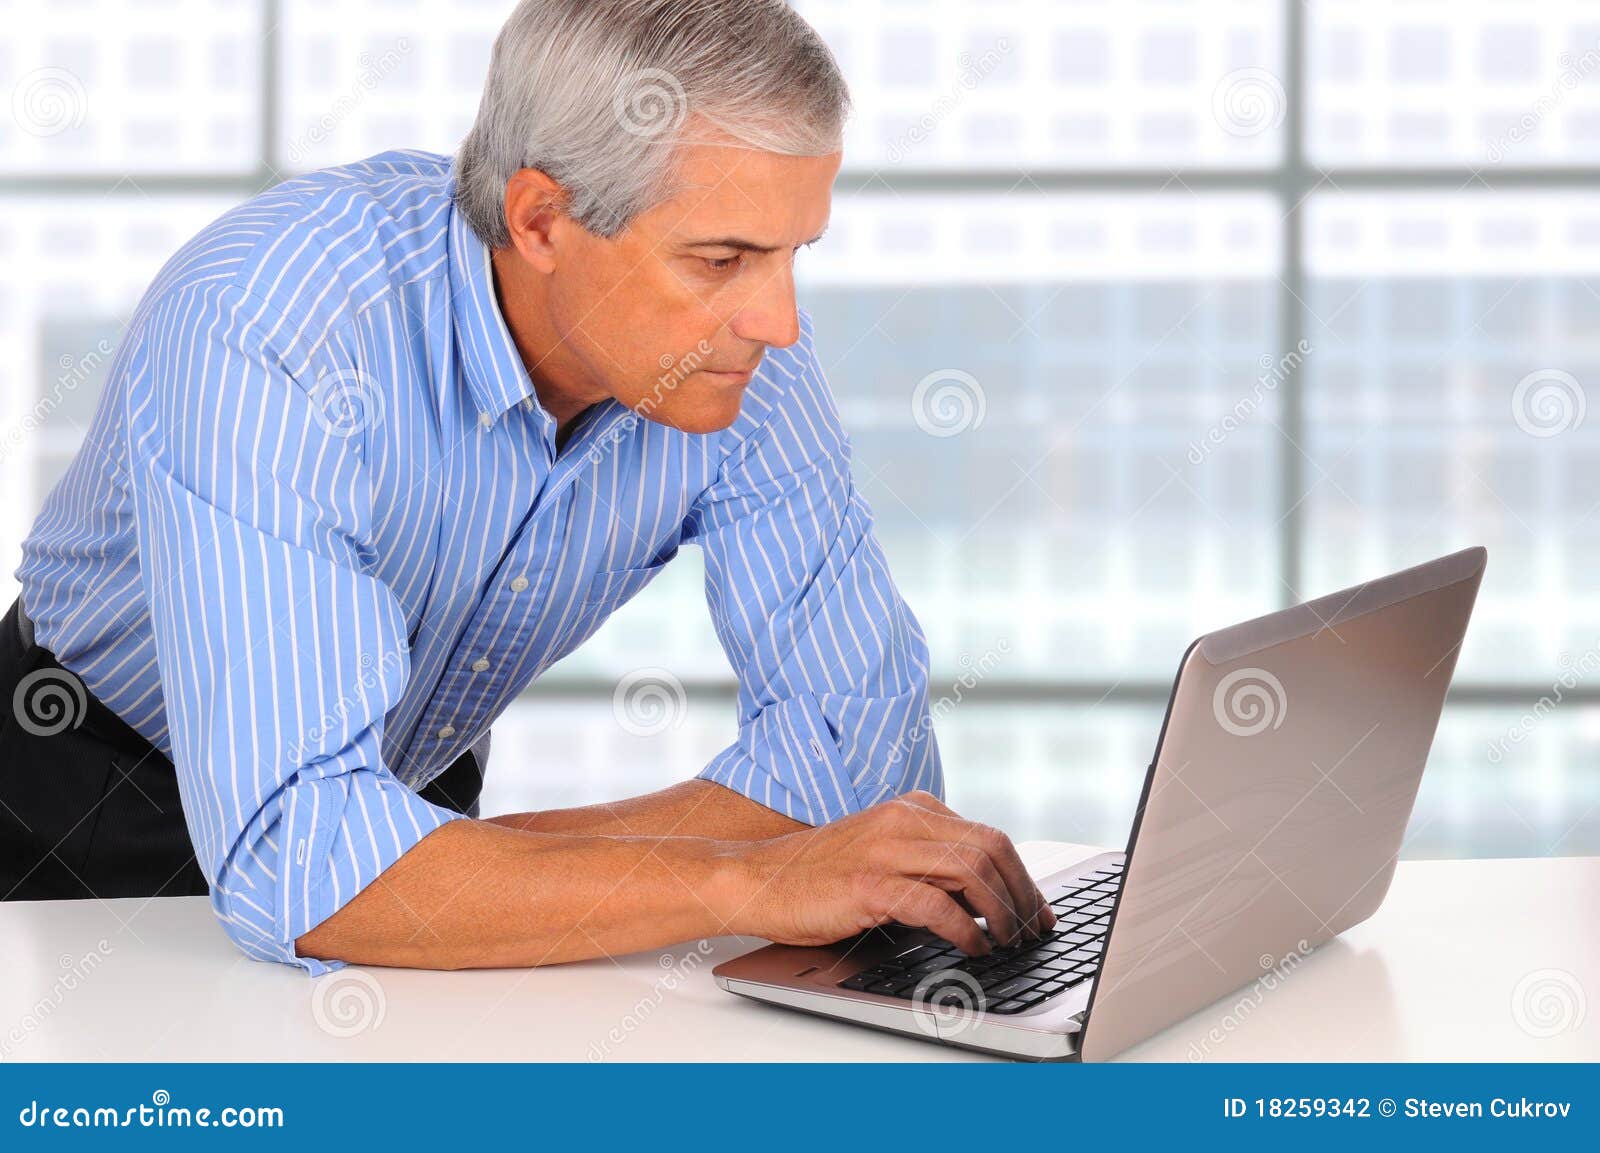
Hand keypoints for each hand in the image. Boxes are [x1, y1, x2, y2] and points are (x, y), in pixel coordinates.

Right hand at [725, 790, 1054, 954]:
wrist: (755, 879)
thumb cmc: (817, 876)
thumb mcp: (882, 854)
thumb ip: (928, 862)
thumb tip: (987, 897)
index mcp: (912, 809)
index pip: (990, 836)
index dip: (1023, 877)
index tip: (1038, 911)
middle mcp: (903, 821)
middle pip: (991, 849)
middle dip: (1022, 895)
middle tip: (1033, 932)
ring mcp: (885, 850)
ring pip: (972, 871)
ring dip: (1001, 912)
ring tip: (1008, 942)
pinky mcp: (867, 884)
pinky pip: (935, 903)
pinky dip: (965, 929)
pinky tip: (972, 947)